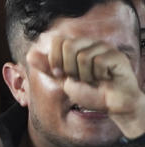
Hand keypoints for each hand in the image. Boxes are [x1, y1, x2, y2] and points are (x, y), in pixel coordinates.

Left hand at [27, 34, 144, 138]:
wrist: (112, 106)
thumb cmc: (90, 93)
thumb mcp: (64, 81)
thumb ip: (48, 68)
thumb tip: (29, 55)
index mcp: (76, 45)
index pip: (57, 40)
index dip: (55, 60)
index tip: (62, 74)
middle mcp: (90, 43)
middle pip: (68, 46)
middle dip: (69, 69)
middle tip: (80, 79)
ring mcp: (104, 48)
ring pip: (83, 56)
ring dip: (85, 75)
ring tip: (94, 80)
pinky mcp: (116, 56)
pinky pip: (98, 61)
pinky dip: (98, 75)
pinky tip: (105, 79)